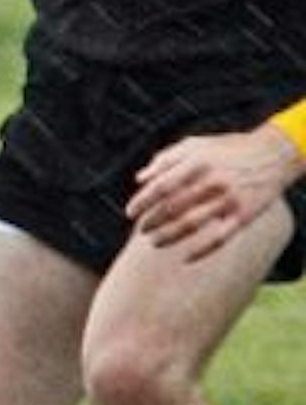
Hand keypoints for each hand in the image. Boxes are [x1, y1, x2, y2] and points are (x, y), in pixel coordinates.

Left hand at [128, 126, 305, 261]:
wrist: (274, 154)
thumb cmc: (226, 150)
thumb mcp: (196, 145)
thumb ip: (166, 159)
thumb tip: (139, 179)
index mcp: (197, 162)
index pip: (161, 186)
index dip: (142, 202)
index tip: (130, 213)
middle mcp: (212, 181)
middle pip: (172, 208)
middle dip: (152, 221)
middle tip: (142, 229)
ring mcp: (229, 200)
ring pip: (191, 225)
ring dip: (169, 237)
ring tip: (154, 242)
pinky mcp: (244, 215)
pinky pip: (220, 239)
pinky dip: (202, 251)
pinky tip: (186, 259)